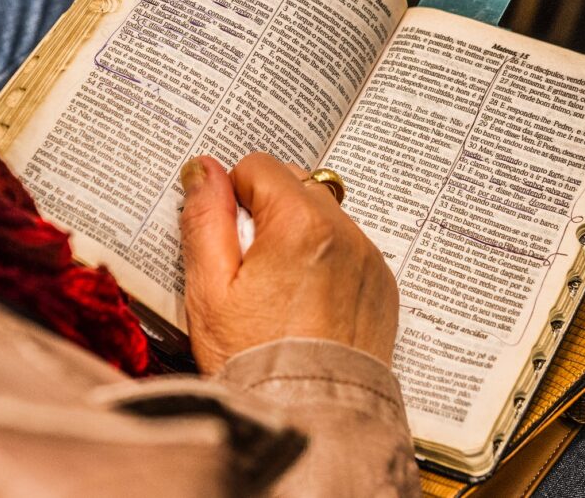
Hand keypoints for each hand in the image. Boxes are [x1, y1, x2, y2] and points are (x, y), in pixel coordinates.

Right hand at [180, 152, 397, 373]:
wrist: (310, 419)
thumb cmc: (252, 360)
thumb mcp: (209, 288)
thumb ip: (206, 218)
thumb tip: (203, 168)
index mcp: (300, 223)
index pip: (259, 166)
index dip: (233, 197)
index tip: (227, 239)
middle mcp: (344, 232)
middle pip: (295, 185)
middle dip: (267, 211)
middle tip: (249, 266)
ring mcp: (368, 259)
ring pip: (323, 216)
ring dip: (298, 234)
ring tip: (277, 290)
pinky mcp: (381, 286)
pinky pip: (349, 249)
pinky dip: (326, 261)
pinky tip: (305, 303)